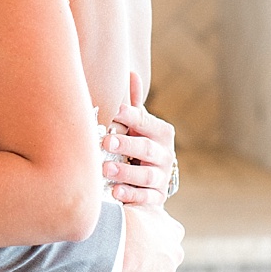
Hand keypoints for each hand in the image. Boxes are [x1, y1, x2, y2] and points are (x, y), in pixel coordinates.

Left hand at [101, 71, 176, 206]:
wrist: (151, 184)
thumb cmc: (139, 147)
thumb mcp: (139, 127)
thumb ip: (134, 106)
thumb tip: (131, 73)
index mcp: (161, 133)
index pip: (146, 123)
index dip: (131, 117)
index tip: (115, 112)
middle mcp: (164, 155)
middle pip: (147, 149)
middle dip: (127, 145)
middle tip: (106, 142)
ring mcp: (161, 178)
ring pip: (147, 176)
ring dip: (126, 172)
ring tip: (106, 169)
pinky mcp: (156, 198)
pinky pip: (146, 197)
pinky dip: (131, 195)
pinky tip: (116, 192)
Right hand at [118, 197, 184, 271]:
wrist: (120, 241)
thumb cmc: (125, 219)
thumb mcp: (140, 205)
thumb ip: (143, 208)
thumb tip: (134, 197)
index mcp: (173, 231)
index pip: (172, 237)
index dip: (159, 241)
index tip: (147, 242)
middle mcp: (175, 254)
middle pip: (171, 262)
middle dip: (158, 264)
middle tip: (138, 262)